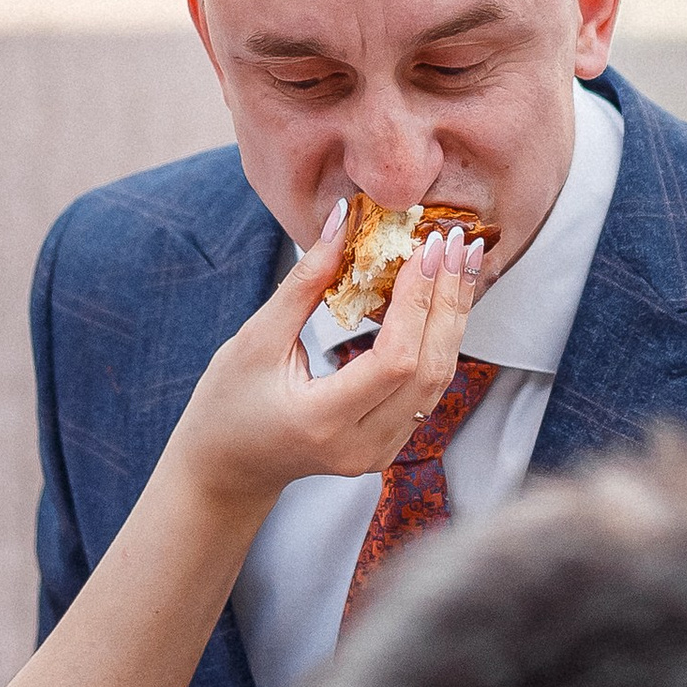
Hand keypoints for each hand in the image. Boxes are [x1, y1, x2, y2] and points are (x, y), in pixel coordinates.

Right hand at [172, 207, 485, 514]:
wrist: (227, 465)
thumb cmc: (228, 402)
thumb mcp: (255, 339)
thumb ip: (304, 283)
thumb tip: (342, 221)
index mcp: (322, 421)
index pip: (395, 361)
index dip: (417, 302)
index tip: (425, 249)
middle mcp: (360, 446)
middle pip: (429, 371)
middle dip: (447, 302)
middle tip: (455, 243)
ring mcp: (378, 453)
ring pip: (437, 382)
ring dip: (451, 318)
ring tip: (459, 263)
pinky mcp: (386, 445)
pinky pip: (426, 390)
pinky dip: (438, 341)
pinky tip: (442, 301)